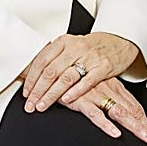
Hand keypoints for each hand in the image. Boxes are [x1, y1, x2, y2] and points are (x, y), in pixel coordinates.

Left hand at [21, 31, 138, 111]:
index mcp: (63, 42)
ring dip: (51, 94)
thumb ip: (55, 58)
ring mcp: (89, 57)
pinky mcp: (103, 67)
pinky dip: (74, 92)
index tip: (26, 92)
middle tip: (30, 104)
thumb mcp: (71, 46)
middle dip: (38, 90)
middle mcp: (75, 48)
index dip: (32, 78)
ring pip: (65, 77)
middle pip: (50, 71)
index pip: (42, 61)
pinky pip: (87, 81)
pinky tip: (65, 100)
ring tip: (42, 105)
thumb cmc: (92, 47)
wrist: (120, 40)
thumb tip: (34, 75)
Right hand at [54, 77, 146, 145]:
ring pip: (119, 113)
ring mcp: (95, 94)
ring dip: (135, 127)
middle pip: (132, 112)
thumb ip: (106, 97)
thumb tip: (118, 112)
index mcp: (113, 87)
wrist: (50, 68)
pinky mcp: (80, 99)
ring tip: (146, 140)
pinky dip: (105, 124)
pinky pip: (95, 114)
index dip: (146, 124)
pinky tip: (114, 133)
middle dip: (146, 129)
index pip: (135, 108)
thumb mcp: (93, 86)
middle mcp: (108, 90)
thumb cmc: (72, 79)